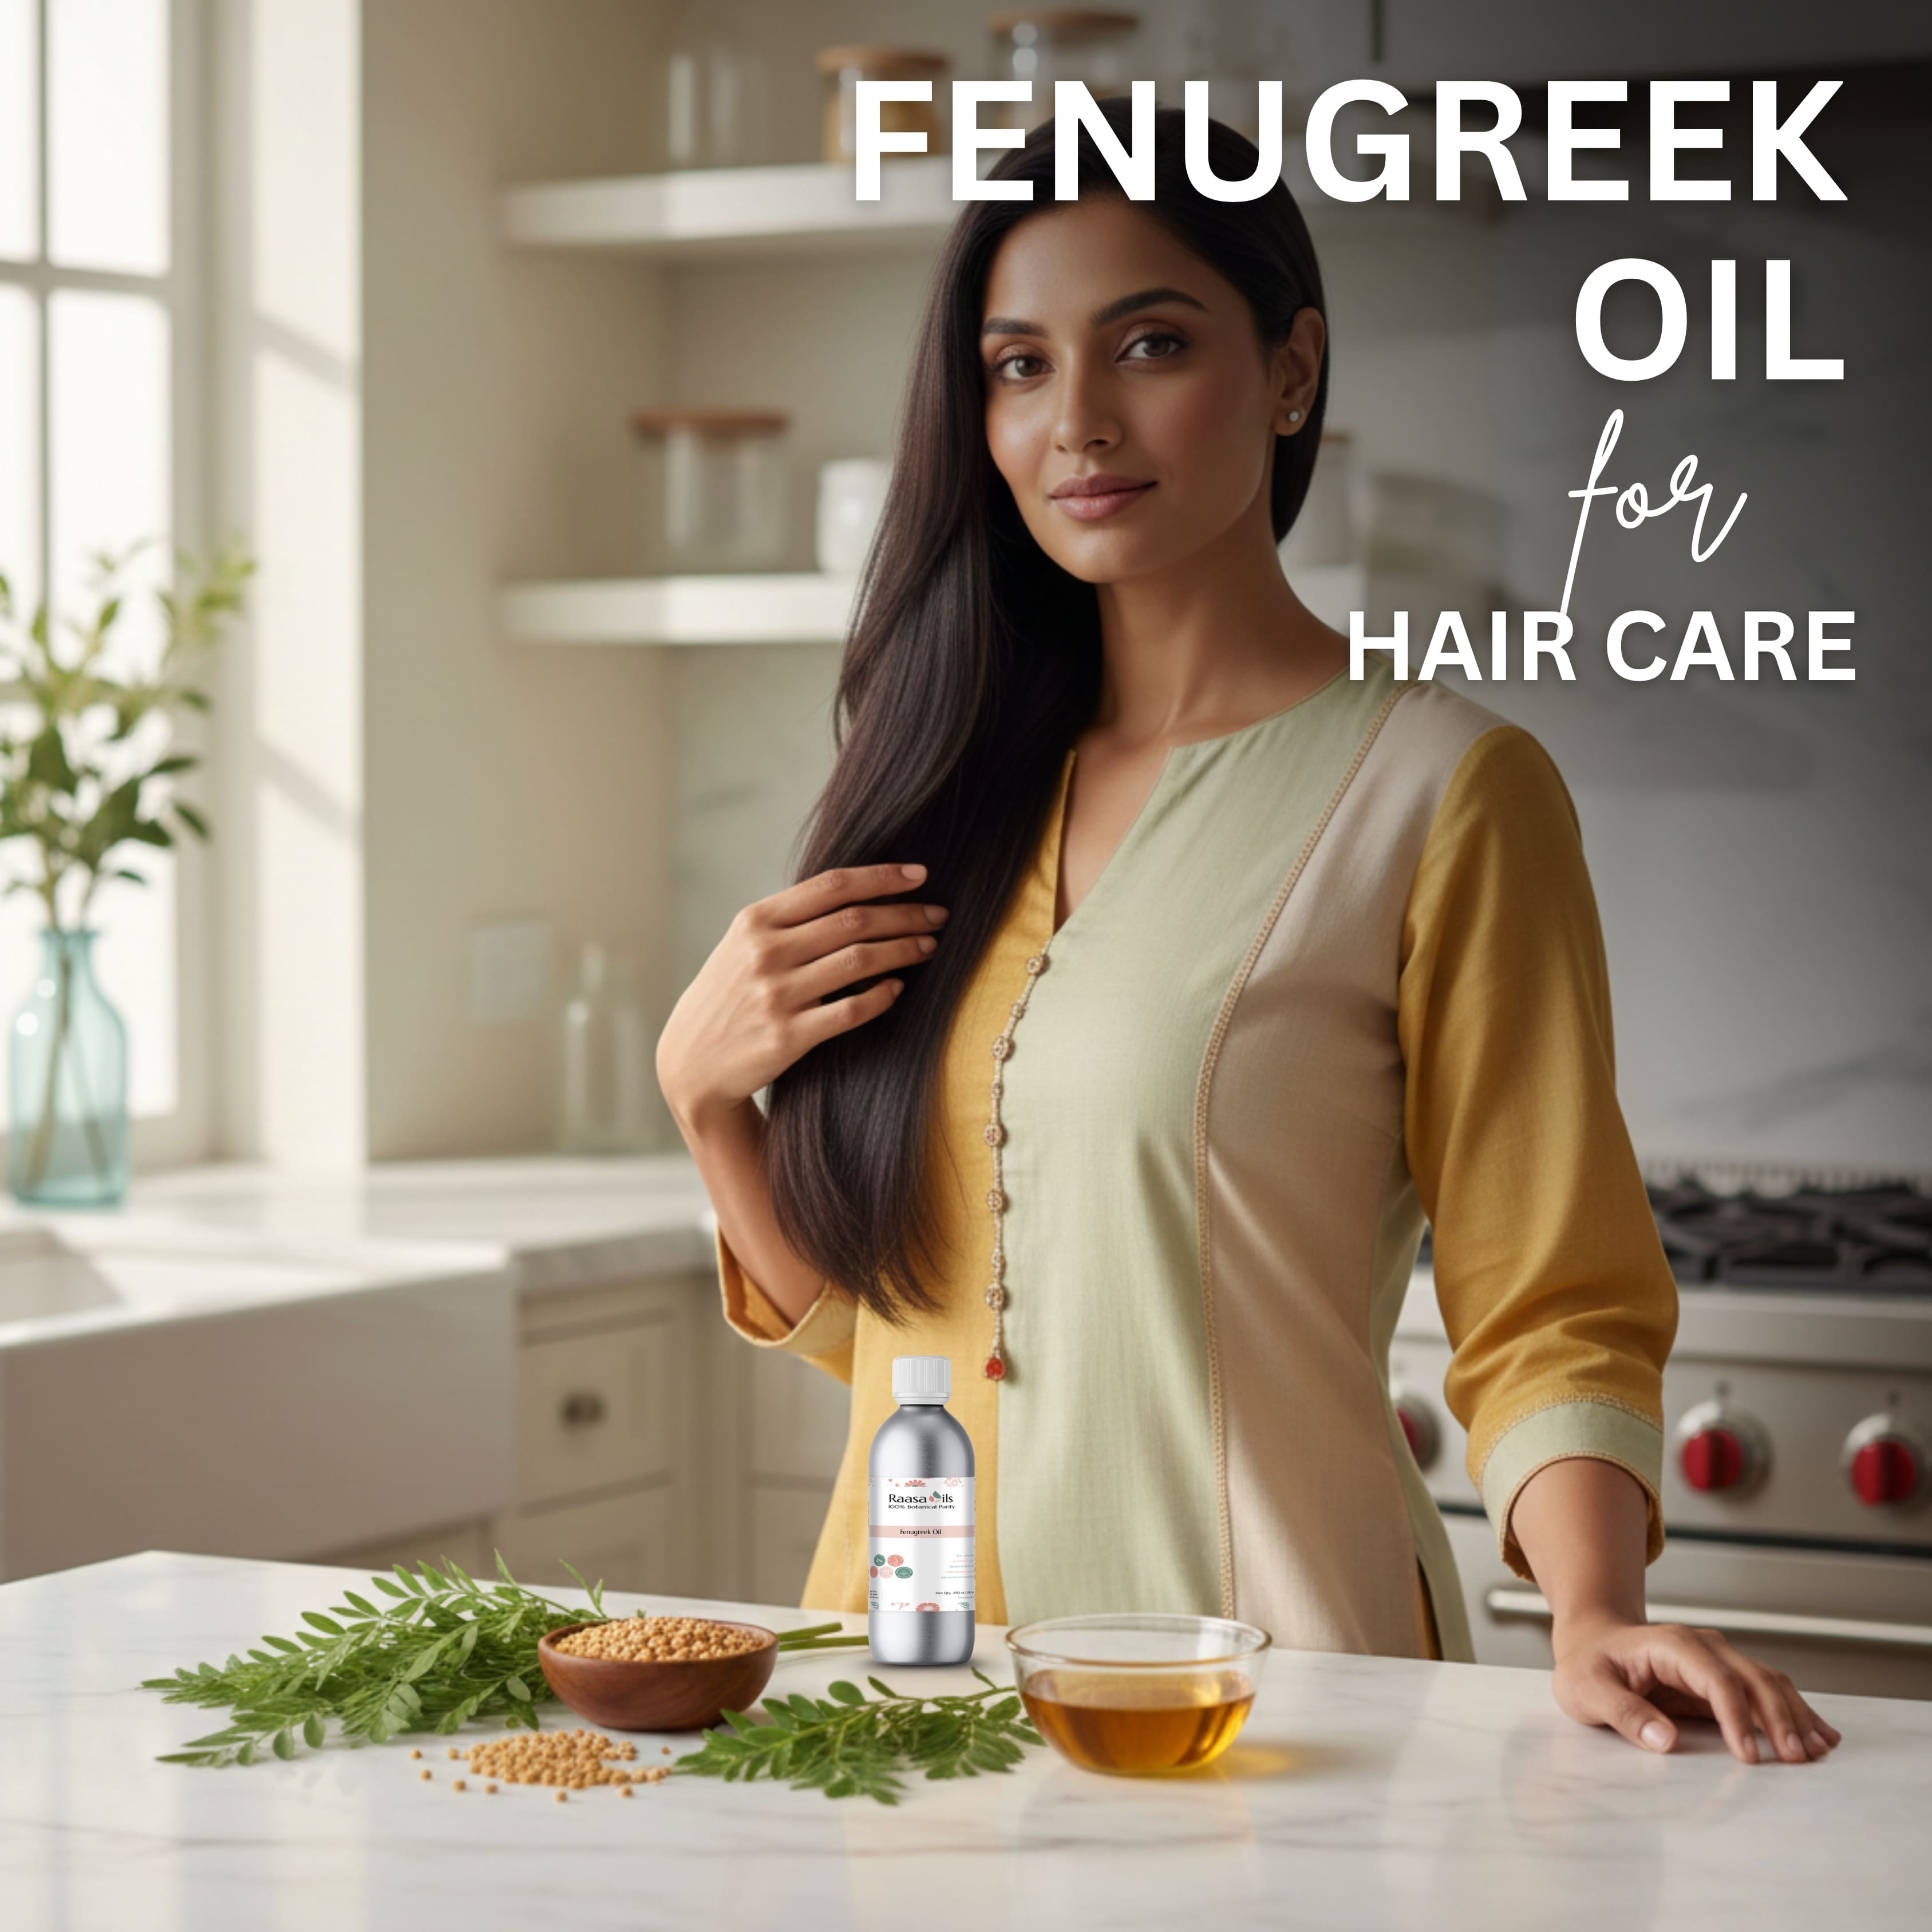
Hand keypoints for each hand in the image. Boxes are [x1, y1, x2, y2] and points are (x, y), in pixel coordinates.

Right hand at [657, 862, 947, 1128]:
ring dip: (904, 949)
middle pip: (854, 920)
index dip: (882, 877)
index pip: (831, 885)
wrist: (691, 1063)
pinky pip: (852, 1009)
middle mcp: (765, 953)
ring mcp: (776, 995)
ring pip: (860, 960)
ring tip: (929, 946)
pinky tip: (898, 988)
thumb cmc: (728, 996)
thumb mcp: (743, 946)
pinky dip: (882, 995)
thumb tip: (858, 894)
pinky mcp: (788, 1036)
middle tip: (939, 915)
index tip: (919, 875)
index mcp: (755, 921)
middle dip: (905, 914)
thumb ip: (789, 920)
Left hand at [1551, 1612, 1842, 1763]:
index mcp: (1671, 1645)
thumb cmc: (1588, 1667)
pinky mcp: (1725, 1678)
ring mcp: (1718, 1660)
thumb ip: (1621, 1712)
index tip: (1749, 1757)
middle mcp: (1702, 1646)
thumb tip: (1663, 1740)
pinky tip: (1820, 1733)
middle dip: (1780, 1718)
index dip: (1735, 1717)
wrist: (1593, 1643)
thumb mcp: (1585, 1689)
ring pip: (1768, 1682)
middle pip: (1753, 1678)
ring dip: (1796, 1715)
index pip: (1715, 1679)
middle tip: (1800, 1759)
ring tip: (1820, 1751)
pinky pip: (1766, 1692)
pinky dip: (1794, 1711)